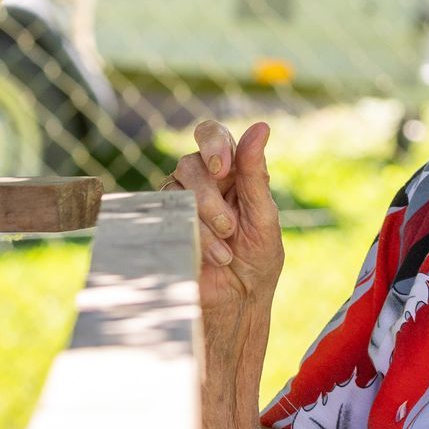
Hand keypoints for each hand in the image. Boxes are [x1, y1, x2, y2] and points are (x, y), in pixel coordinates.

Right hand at [164, 120, 283, 319]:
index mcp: (230, 171)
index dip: (212, 143)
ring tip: (225, 251)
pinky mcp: (164, 226)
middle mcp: (201, 181)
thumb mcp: (263, 217)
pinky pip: (164, 217)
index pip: (211, 134)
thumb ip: (255, 173)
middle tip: (230, 227)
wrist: (239, 302)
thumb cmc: (258, 260)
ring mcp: (179, 203)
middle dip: (209, 196)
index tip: (222, 167)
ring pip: (174, 190)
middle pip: (189, 165)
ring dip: (202, 221)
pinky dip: (191, 236)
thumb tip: (261, 126)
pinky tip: (211, 256)